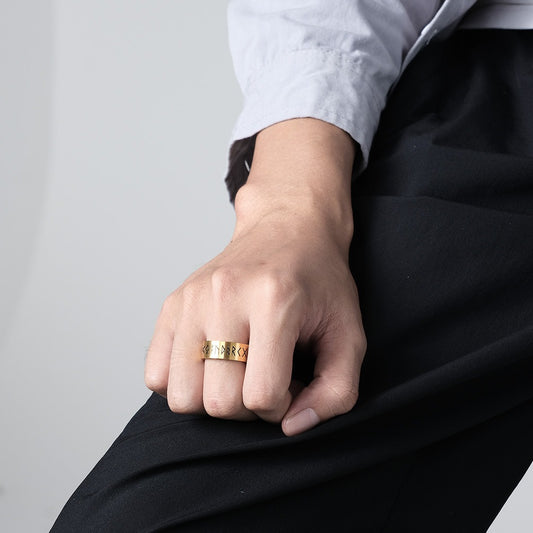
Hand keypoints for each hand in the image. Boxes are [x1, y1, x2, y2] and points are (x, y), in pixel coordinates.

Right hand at [144, 118, 366, 435]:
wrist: (288, 228)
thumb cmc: (321, 282)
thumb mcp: (350, 335)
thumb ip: (337, 391)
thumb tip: (291, 426)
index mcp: (274, 301)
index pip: (261, 395)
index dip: (281, 407)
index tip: (292, 384)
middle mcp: (224, 296)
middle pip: (217, 402)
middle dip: (247, 408)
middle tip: (266, 379)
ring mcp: (192, 299)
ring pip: (180, 396)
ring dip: (212, 399)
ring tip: (237, 374)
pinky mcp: (173, 303)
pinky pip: (156, 374)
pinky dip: (182, 384)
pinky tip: (211, 366)